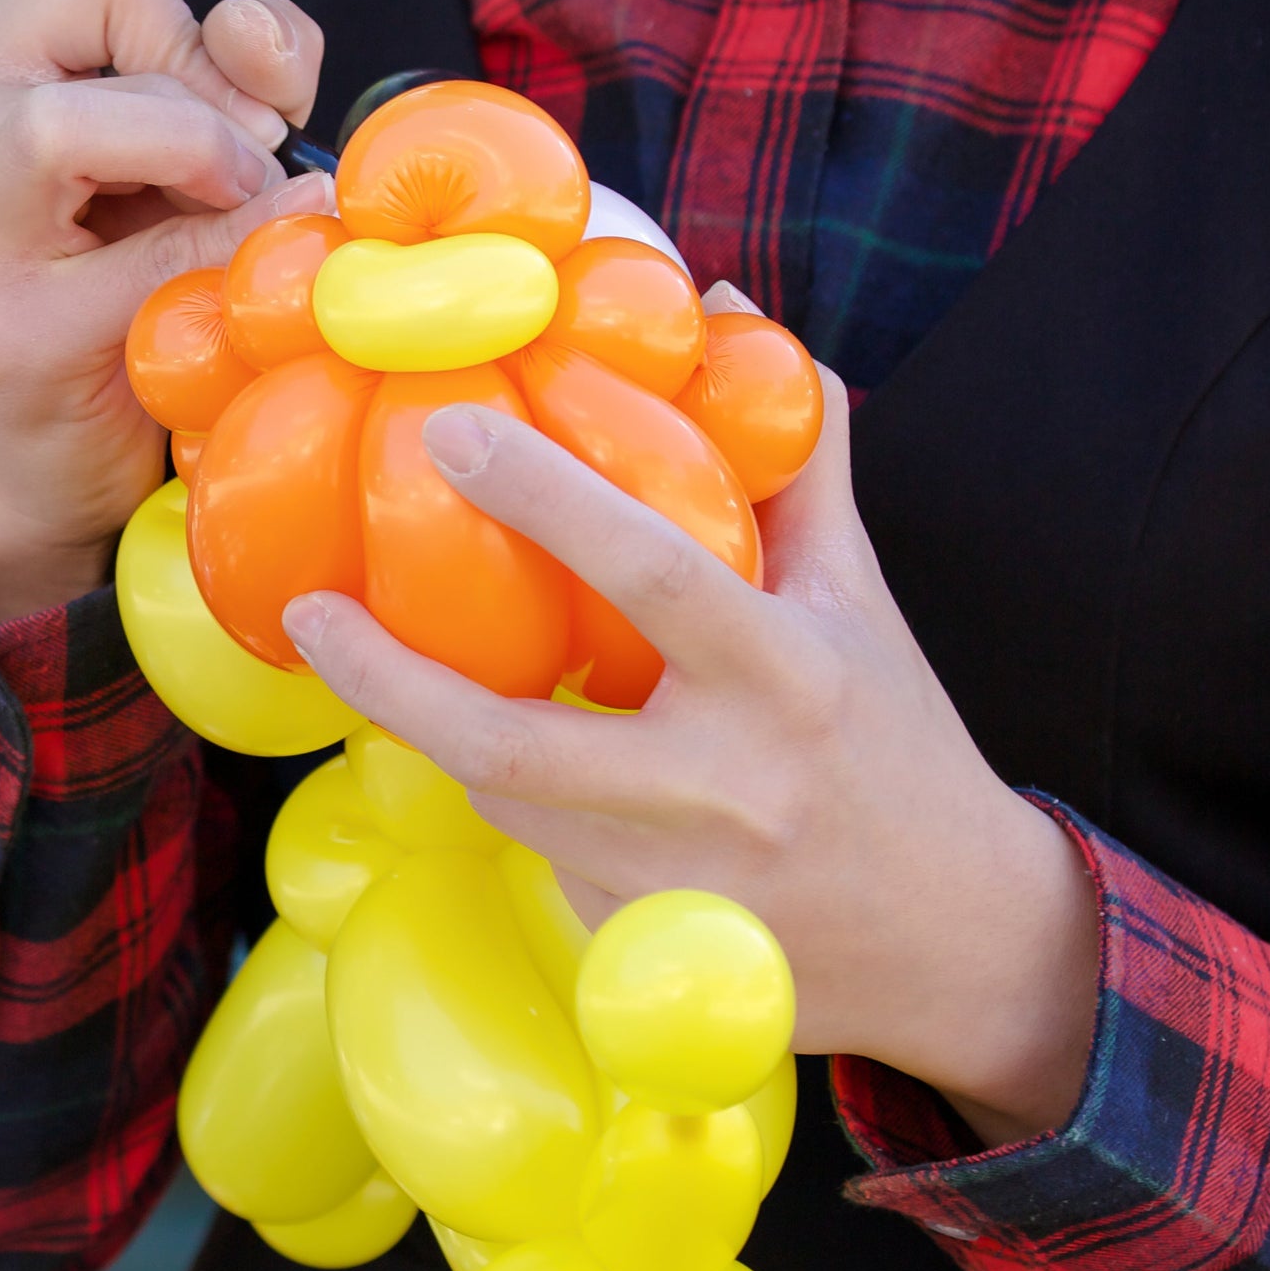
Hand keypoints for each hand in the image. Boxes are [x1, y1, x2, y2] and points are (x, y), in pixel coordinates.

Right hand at [0, 0, 333, 630]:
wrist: (44, 462)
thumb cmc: (118, 279)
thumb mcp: (172, 138)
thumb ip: (227, 60)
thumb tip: (258, 39)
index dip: (204, 30)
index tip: (237, 113)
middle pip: (113, 26)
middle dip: (221, 102)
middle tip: (242, 186)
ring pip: (81, 121)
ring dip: (211, 164)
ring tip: (230, 224)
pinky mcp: (5, 330)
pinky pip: (151, 254)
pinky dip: (231, 253)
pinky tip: (247, 282)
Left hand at [279, 335, 1100, 1145]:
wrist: (960, 945)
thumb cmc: (897, 746)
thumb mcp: (861, 603)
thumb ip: (793, 465)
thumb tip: (726, 324)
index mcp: (786, 675)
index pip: (652, 568)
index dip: (542, 498)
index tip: (444, 435)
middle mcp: (726, 785)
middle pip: (513, 739)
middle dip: (389, 678)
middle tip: (309, 614)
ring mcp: (677, 882)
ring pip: (506, 797)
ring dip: (449, 730)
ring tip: (401, 669)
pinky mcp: (642, 946)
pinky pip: (543, 855)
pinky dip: (525, 802)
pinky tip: (532, 771)